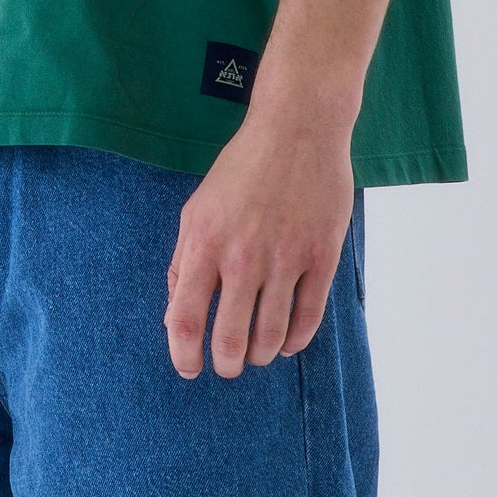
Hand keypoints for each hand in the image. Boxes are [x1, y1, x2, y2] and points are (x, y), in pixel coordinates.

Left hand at [163, 114, 354, 378]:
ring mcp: (284, 258)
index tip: (189, 367)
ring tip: (256, 352)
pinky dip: (295, 341)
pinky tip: (287, 341)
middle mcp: (242, 256)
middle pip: (230, 339)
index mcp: (204, 243)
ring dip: (260, 354)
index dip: (183, 354)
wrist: (297, 129)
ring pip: (271, 337)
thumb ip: (183, 261)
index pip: (185, 318)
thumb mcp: (197, 208)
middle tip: (228, 364)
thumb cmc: (242, 169)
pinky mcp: (321, 257)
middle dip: (227, 364)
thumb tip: (176, 314)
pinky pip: (308, 319)